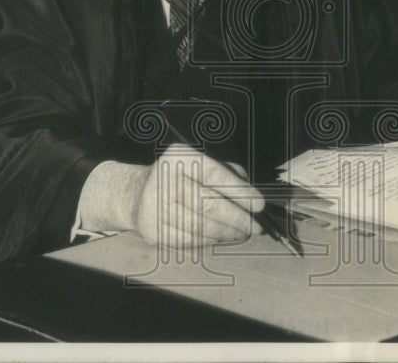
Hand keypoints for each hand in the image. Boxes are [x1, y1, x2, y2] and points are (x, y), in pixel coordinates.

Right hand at [134, 144, 264, 248]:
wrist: (137, 194)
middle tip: (255, 226)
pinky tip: (221, 237)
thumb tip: (252, 196)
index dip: (240, 191)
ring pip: (200, 226)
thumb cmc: (182, 176)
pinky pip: (189, 241)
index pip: (215, 174)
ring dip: (227, 233)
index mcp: (178, 157)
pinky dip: (210, 241)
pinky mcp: (152, 231)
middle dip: (237, 218)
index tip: (259, 205)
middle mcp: (163, 179)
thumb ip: (229, 173)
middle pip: (208, 204)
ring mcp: (154, 207)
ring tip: (242, 233)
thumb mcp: (202, 163)